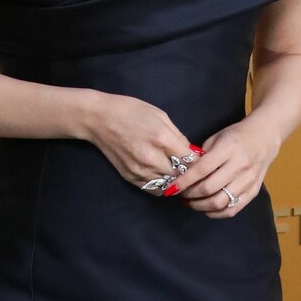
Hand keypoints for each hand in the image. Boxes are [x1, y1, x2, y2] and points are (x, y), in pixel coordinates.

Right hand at [86, 93, 200, 190]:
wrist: (99, 119)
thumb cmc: (131, 111)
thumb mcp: (160, 115)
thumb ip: (178, 136)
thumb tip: (192, 152)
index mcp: (161, 139)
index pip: (190, 160)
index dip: (199, 162)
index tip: (202, 161)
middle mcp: (151, 158)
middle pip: (181, 176)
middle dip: (189, 174)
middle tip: (193, 170)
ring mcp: (139, 170)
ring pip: (168, 186)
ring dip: (176, 182)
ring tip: (179, 174)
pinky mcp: (130, 177)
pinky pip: (154, 189)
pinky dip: (162, 186)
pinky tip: (164, 176)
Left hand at [172, 116, 279, 216]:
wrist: (264, 137)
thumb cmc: (236, 136)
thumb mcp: (216, 138)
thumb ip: (201, 156)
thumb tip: (183, 175)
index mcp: (228, 149)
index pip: (201, 170)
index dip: (184, 181)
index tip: (171, 188)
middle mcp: (239, 166)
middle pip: (209, 189)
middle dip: (190, 195)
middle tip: (181, 194)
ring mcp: (248, 181)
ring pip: (220, 203)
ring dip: (200, 206)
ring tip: (191, 202)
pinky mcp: (253, 192)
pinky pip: (232, 210)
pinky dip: (215, 213)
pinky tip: (206, 209)